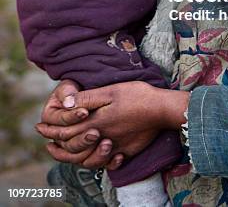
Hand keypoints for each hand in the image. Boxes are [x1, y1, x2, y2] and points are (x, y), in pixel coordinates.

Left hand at [36, 81, 189, 168]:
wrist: (162, 110)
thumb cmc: (137, 96)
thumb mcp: (110, 91)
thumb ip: (87, 99)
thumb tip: (67, 104)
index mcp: (95, 122)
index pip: (66, 130)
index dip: (50, 130)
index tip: (39, 127)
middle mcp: (102, 138)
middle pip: (73, 147)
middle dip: (57, 146)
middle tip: (47, 143)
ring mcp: (114, 147)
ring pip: (88, 159)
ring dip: (74, 157)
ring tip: (67, 153)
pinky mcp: (126, 150)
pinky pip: (107, 163)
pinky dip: (99, 162)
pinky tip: (96, 157)